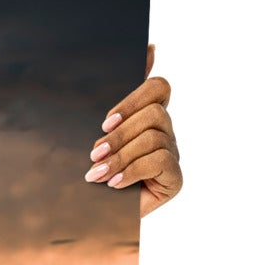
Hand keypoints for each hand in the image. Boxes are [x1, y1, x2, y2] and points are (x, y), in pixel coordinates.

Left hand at [85, 44, 180, 216]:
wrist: (90, 217)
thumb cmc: (91, 172)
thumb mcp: (95, 134)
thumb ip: (115, 99)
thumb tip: (149, 47)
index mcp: (146, 116)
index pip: (158, 87)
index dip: (135, 97)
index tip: (105, 122)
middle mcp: (164, 132)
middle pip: (155, 113)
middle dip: (120, 134)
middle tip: (94, 154)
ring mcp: (172, 155)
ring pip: (154, 136)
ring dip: (121, 155)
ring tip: (98, 174)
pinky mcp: (175, 178)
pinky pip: (160, 160)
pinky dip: (132, 171)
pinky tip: (114, 184)